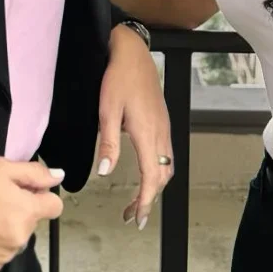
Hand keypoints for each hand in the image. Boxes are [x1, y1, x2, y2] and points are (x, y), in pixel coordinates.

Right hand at [0, 158, 63, 271]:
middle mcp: (20, 237)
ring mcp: (4, 255)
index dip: (41, 197)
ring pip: (15, 240)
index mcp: (27, 211)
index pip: (54, 207)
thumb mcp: (2, 168)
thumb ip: (35, 173)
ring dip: (6, 231)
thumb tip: (58, 177)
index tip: (25, 194)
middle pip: (32, 223)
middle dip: (20, 213)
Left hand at [96, 25, 173, 230]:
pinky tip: (146, 173)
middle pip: (162, 177)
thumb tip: (106, 172)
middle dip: (148, 200)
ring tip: (136, 199)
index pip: (151, 177)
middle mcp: (161, 133)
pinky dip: (157, 171)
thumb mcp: (107, 110)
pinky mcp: (162, 122)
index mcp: (147, 133)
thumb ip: (108, 143)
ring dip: (154, 186)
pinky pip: (165, 154)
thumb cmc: (119, 78)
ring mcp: (164, 127)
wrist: (133, 54)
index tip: (136, 217)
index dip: (145, 201)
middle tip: (131, 215)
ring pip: (166, 166)